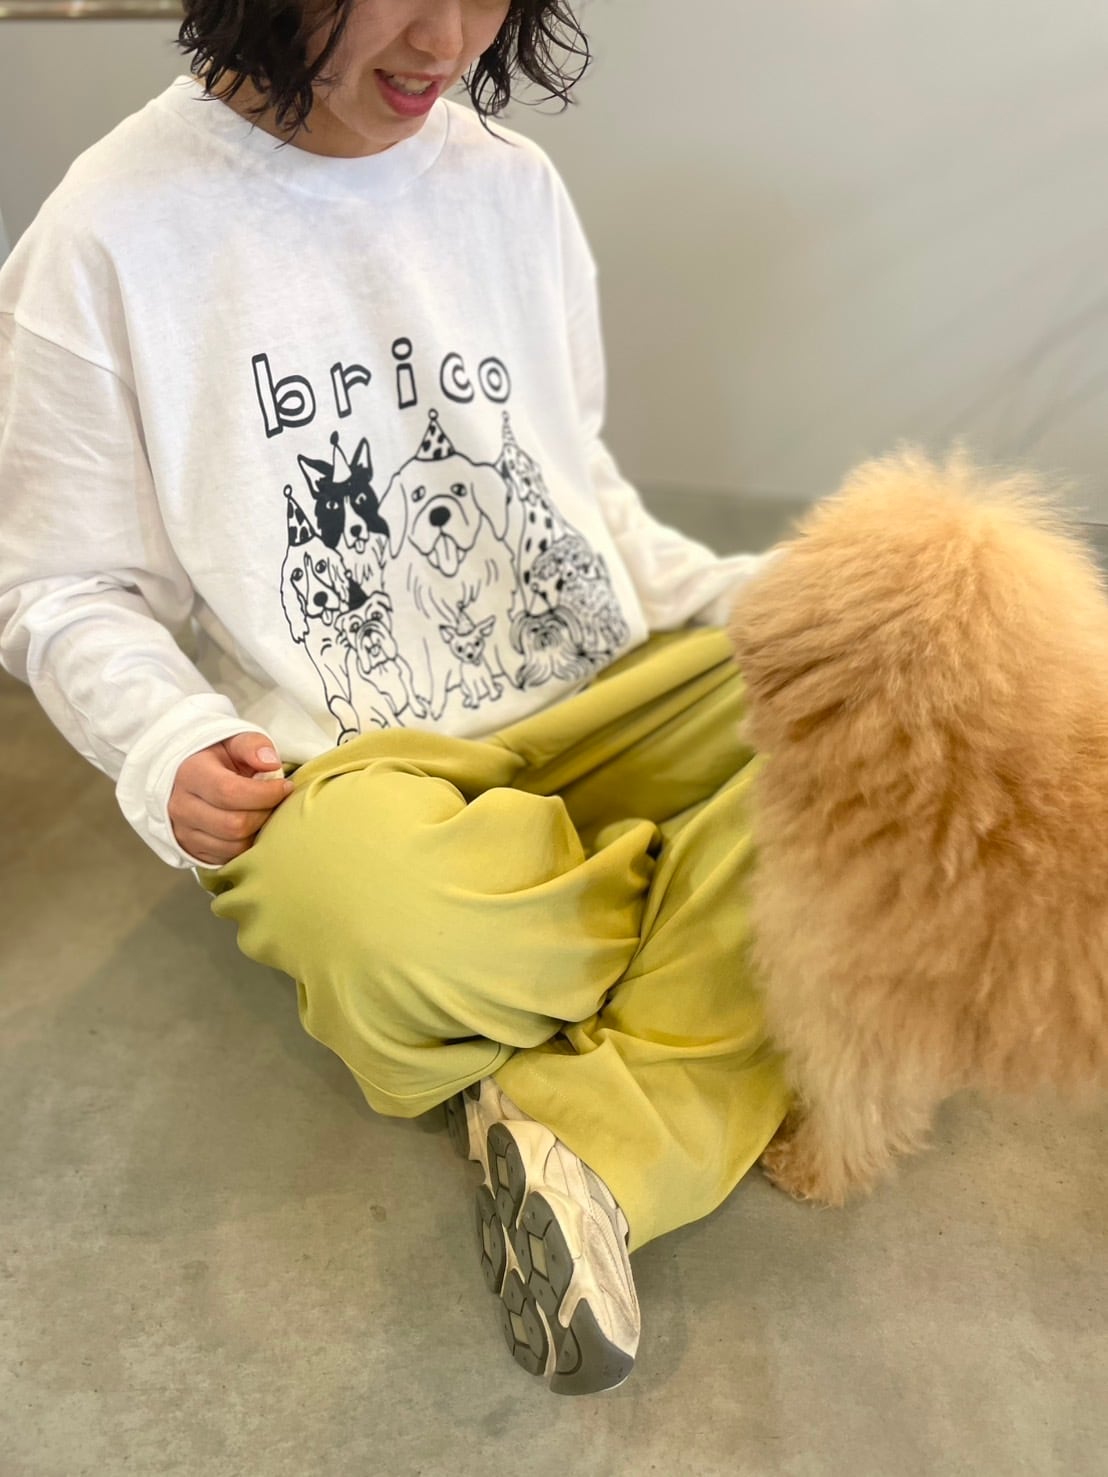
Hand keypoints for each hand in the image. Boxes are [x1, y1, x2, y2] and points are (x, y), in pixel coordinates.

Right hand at [169, 732, 294, 865]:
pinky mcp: (190, 851)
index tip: (284, 786)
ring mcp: (182, 832)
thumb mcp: (233, 741)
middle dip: (264, 814)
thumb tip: (272, 764)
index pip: (230, 792)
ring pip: (233, 846)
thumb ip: (253, 746)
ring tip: (262, 813)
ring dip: (257, 832)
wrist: (184, 777)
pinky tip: (249, 827)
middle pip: (234, 824)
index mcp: (190, 774)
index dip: (265, 793)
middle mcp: (181, 807)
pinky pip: (227, 858)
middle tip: (275, 801)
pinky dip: (245, 846)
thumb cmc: (216, 759)